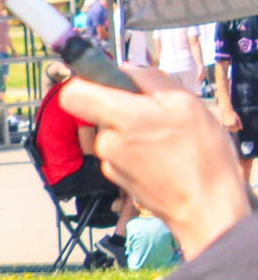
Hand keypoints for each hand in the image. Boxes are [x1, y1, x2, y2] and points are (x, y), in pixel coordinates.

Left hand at [59, 66, 250, 259]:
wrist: (207, 209)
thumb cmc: (201, 155)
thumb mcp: (185, 102)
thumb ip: (148, 78)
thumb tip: (124, 70)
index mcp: (119, 117)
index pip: (73, 94)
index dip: (86, 82)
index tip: (107, 81)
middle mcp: (106, 141)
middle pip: (100, 112)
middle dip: (125, 108)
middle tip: (160, 114)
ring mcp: (110, 163)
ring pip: (114, 133)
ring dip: (136, 131)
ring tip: (169, 140)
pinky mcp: (118, 179)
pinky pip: (122, 153)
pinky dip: (139, 151)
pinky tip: (165, 158)